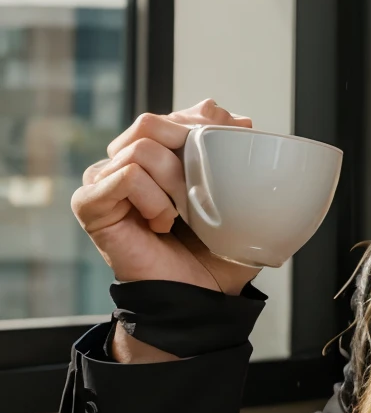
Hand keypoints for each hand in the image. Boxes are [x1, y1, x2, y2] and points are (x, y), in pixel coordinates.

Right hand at [72, 98, 256, 298]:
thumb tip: (229, 114)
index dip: (201, 126)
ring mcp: (104, 181)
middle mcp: (124, 163)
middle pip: (151, 123)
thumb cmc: (216, 254)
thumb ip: (230, 153)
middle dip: (187, 151)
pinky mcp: (90, 202)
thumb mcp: (237, 198)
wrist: (202, 297)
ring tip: (182, 215)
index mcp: (156, 157)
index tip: (229, 148)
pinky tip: (161, 223)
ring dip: (174, 182)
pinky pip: (127, 175)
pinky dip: (153, 198)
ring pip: (140, 147)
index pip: (172, 117)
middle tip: (203, 191)